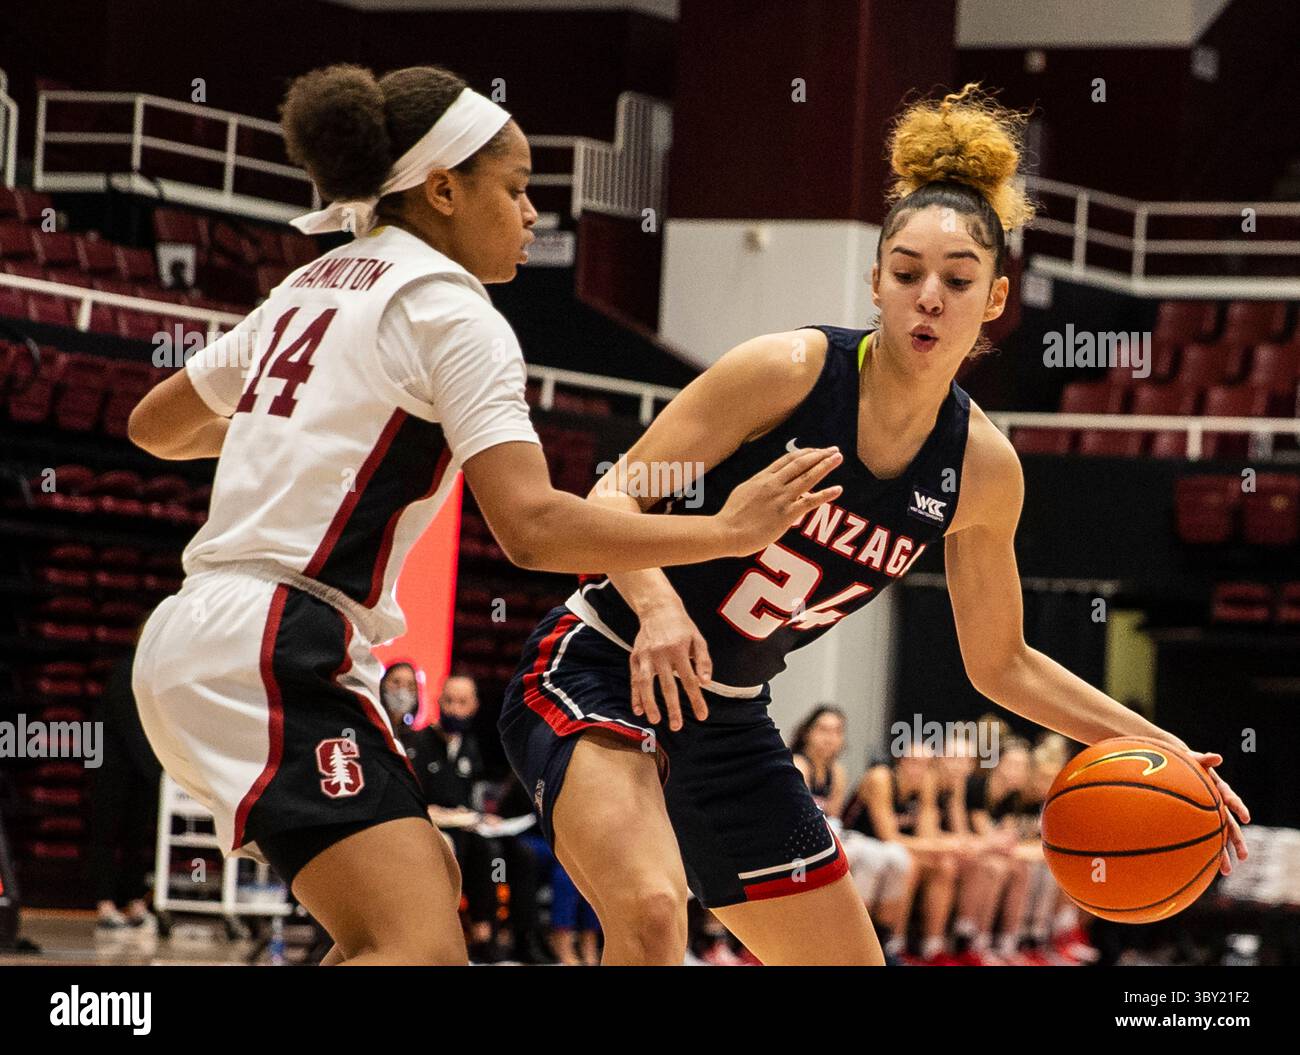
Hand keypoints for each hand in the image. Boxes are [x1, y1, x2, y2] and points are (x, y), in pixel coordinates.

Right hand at [629, 601, 712, 730]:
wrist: (658, 609)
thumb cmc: (682, 627)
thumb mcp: (698, 639)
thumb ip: (703, 661)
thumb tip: (706, 683)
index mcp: (679, 650)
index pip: (690, 680)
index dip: (696, 699)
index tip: (702, 716)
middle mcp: (661, 654)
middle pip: (667, 685)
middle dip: (673, 708)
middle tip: (677, 727)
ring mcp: (646, 655)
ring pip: (646, 683)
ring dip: (650, 703)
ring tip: (655, 720)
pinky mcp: (635, 656)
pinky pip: (634, 679)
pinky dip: (635, 695)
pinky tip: (638, 710)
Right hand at [717, 447, 842, 556]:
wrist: (725, 532)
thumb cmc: (732, 516)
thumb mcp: (745, 491)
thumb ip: (760, 485)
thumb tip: (768, 482)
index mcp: (763, 477)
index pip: (788, 459)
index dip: (806, 453)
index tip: (817, 450)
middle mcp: (773, 484)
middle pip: (801, 463)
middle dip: (820, 454)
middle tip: (834, 449)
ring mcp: (780, 498)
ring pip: (808, 477)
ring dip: (825, 466)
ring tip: (838, 458)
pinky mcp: (785, 515)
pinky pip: (810, 502)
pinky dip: (825, 494)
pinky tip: (838, 489)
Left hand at [1185, 749, 1250, 875]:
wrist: (1172, 766)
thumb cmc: (1183, 761)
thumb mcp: (1193, 758)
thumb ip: (1204, 758)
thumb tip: (1217, 756)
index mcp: (1217, 789)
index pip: (1230, 799)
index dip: (1239, 807)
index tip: (1246, 817)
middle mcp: (1216, 804)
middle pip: (1229, 825)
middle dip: (1237, 842)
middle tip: (1244, 857)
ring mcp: (1207, 814)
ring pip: (1217, 837)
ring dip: (1223, 854)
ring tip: (1228, 872)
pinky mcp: (1196, 820)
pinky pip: (1203, 837)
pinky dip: (1205, 850)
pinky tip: (1206, 865)